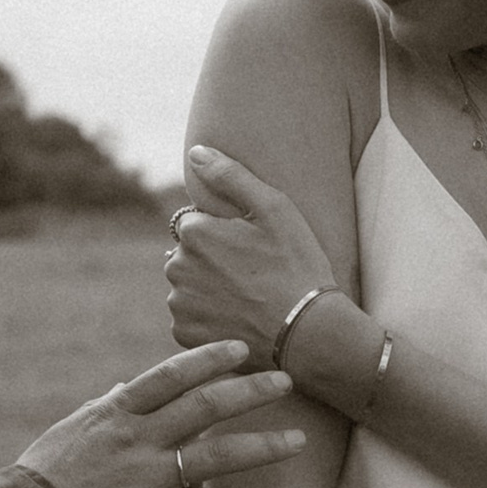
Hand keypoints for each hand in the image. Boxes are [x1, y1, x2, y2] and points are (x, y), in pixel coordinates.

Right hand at [18, 340, 302, 487]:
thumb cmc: (38, 481)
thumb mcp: (69, 433)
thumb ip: (103, 409)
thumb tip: (124, 387)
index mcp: (116, 414)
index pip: (170, 376)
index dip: (208, 359)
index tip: (240, 349)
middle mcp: (138, 440)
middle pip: (206, 406)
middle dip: (251, 391)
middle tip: (286, 381)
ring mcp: (148, 480)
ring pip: (217, 455)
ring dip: (263, 447)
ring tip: (297, 441)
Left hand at [166, 146, 336, 359]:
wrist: (308, 333)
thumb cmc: (297, 266)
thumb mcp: (275, 209)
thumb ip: (231, 176)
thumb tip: (196, 152)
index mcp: (195, 233)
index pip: (195, 224)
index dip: (225, 234)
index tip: (252, 250)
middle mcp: (177, 267)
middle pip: (189, 255)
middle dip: (212, 260)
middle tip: (254, 275)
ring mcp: (180, 304)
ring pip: (188, 286)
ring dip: (209, 289)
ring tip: (248, 298)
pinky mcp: (185, 334)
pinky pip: (190, 318)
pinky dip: (208, 318)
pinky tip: (238, 318)